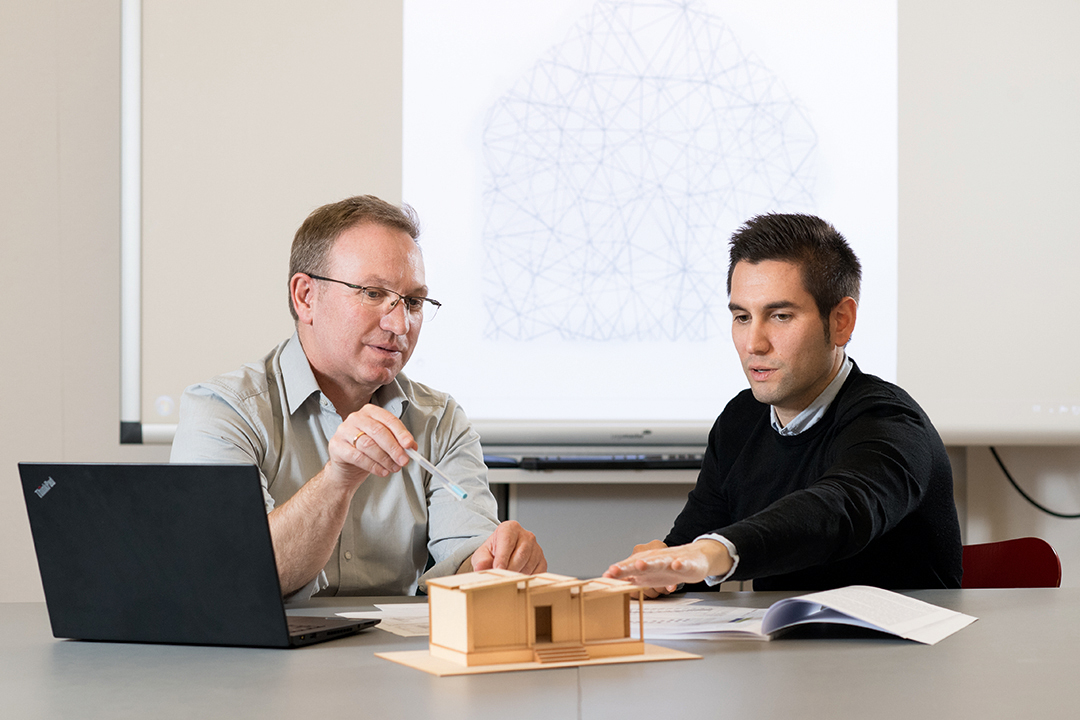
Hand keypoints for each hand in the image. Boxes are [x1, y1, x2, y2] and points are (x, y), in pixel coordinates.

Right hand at [328, 404, 414, 485]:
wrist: (346, 469)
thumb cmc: (366, 452)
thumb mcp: (384, 445)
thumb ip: (398, 443)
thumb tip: (412, 447)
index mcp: (370, 412)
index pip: (388, 419)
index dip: (401, 433)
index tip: (409, 445)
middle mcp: (355, 418)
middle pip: (378, 431)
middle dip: (394, 448)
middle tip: (403, 460)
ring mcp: (343, 430)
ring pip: (368, 444)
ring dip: (384, 459)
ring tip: (393, 468)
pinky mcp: (336, 445)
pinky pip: (357, 456)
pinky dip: (373, 466)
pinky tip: (382, 471)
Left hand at [468, 521, 546, 574]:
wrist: (503, 553)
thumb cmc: (493, 552)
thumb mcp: (483, 554)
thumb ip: (481, 560)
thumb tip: (480, 568)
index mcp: (510, 528)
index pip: (508, 542)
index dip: (502, 558)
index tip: (498, 570)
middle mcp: (526, 536)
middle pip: (521, 555)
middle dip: (510, 570)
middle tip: (501, 579)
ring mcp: (536, 548)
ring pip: (529, 565)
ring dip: (517, 575)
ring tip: (508, 578)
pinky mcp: (542, 561)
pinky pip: (537, 573)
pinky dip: (527, 579)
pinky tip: (518, 578)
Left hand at [603, 539, 731, 590]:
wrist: (695, 557)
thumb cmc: (668, 567)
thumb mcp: (648, 575)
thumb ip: (631, 577)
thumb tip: (609, 582)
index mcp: (646, 563)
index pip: (628, 567)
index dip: (617, 572)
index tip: (605, 577)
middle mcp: (655, 560)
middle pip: (639, 563)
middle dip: (626, 567)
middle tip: (614, 570)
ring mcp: (671, 561)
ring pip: (659, 562)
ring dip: (650, 563)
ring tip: (640, 565)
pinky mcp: (687, 564)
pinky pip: (683, 564)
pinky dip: (680, 564)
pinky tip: (676, 565)